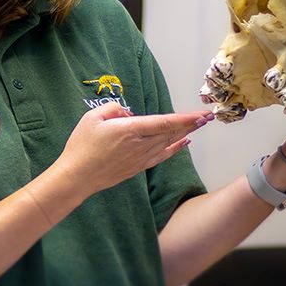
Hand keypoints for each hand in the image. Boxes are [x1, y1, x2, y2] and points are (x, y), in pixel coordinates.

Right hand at [57, 102, 212, 197]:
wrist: (77, 176)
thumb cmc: (82, 146)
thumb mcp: (92, 117)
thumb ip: (113, 109)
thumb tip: (129, 113)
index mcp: (130, 130)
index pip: (165, 122)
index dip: (186, 118)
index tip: (202, 113)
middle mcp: (140, 145)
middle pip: (172, 132)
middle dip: (191, 123)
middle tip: (208, 116)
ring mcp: (140, 158)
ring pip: (169, 143)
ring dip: (185, 133)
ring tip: (199, 125)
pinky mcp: (138, 167)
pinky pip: (162, 156)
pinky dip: (175, 149)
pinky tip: (183, 143)